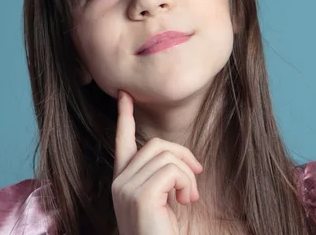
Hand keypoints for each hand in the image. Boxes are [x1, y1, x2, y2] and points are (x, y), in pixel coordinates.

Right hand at [111, 90, 202, 234]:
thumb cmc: (163, 232)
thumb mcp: (162, 200)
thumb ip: (163, 177)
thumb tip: (183, 158)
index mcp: (123, 181)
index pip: (121, 142)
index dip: (124, 117)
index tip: (124, 94)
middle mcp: (119, 183)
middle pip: (156, 144)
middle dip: (183, 155)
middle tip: (196, 175)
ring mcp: (126, 189)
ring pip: (167, 156)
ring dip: (188, 174)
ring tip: (189, 197)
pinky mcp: (140, 196)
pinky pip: (172, 170)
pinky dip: (187, 182)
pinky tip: (185, 201)